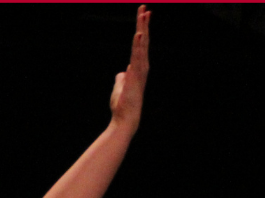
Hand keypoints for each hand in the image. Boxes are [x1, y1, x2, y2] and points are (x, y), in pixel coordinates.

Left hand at [108, 6, 149, 129]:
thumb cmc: (123, 104)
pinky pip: (137, 57)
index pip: (140, 44)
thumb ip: (122, 77)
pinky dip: (138, 46)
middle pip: (143, 41)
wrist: (125, 118)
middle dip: (143, 24)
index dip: (141, 29)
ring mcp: (139, 70)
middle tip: (144, 7)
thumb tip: (122, 72)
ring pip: (141, 45)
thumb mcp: (120, 86)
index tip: (143, 15)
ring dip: (142, 29)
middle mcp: (142, 66)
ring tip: (143, 15)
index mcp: (138, 67)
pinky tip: (139, 35)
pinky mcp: (135, 76)